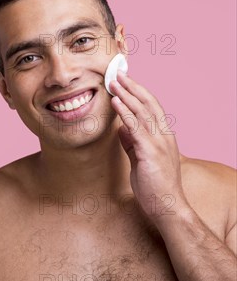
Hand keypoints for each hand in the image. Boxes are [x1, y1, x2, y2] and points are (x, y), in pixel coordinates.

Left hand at [109, 72, 188, 223]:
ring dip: (126, 94)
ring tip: (114, 82)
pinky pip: (136, 127)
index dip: (138, 93)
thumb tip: (121, 128)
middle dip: (133, 87)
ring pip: (142, 111)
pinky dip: (125, 112)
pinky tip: (116, 102)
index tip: (125, 81)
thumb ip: (132, 142)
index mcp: (163, 136)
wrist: (166, 205)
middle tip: (118, 74)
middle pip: (148, 103)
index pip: (151, 107)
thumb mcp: (140, 158)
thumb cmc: (154, 185)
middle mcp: (164, 135)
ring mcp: (159, 142)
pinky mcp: (150, 151)